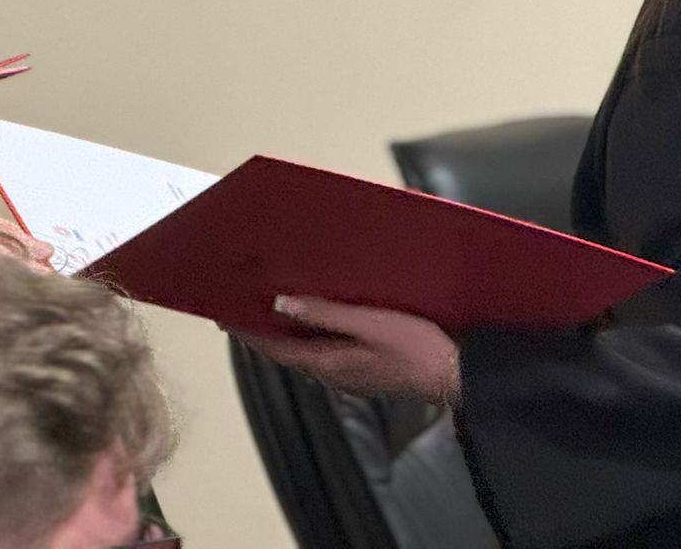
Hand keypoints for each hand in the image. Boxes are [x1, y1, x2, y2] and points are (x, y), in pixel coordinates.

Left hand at [235, 294, 461, 404]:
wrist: (456, 376)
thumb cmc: (417, 348)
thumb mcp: (370, 323)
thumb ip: (326, 313)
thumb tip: (280, 304)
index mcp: (328, 364)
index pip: (275, 348)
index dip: (248, 332)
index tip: (224, 315)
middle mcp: (332, 375)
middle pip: (286, 351)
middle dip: (261, 330)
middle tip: (240, 305)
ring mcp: (348, 376)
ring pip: (304, 352)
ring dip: (284, 332)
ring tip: (268, 306)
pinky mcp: (363, 372)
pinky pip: (323, 352)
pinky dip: (308, 335)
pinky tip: (312, 319)